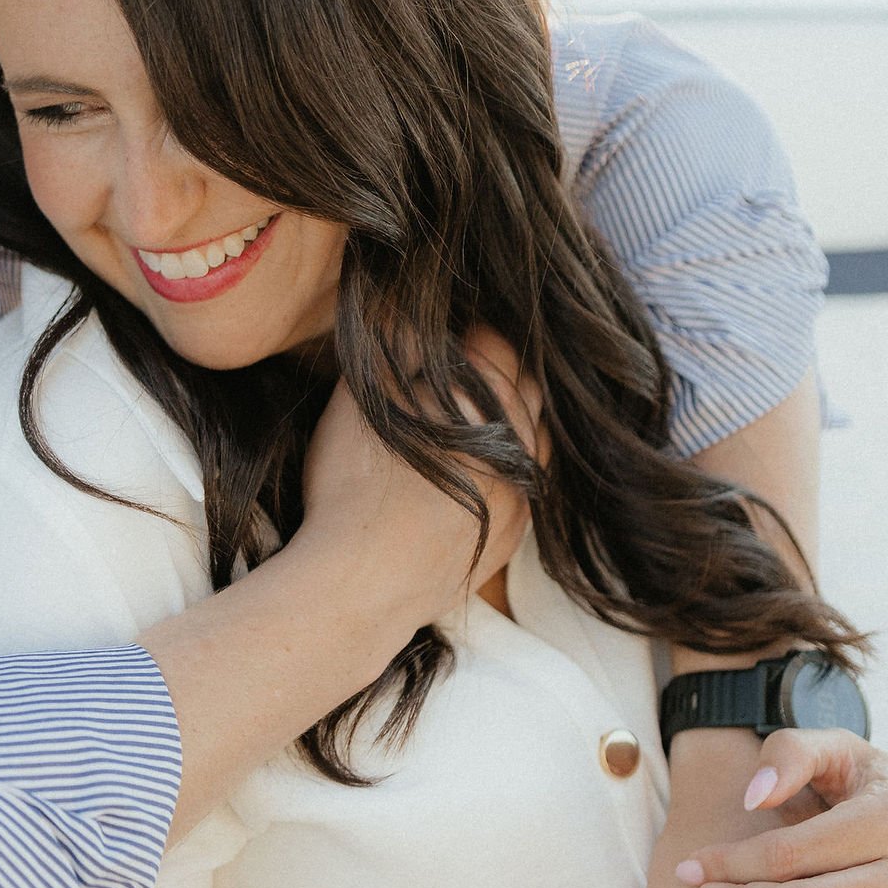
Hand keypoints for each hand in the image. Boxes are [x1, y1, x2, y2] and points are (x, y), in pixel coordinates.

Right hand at [298, 341, 534, 634]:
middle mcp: (516, 439)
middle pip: (520, 387)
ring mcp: (520, 489)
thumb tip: (399, 303)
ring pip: (531, 436)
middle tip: (455, 371)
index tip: (443, 335)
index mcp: (483, 396)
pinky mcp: (513, 531)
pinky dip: (509, 465)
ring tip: (465, 418)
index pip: (492, 343)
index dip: (466, 333)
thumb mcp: (360, 399)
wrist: (366, 583)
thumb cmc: (356, 484)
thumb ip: (389, 346)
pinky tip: (477, 467)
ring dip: (508, 419)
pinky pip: (526, 484)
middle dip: (494, 372)